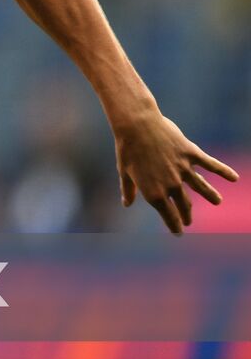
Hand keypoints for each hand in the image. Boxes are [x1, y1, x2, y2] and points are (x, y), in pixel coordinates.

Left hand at [114, 113, 238, 233]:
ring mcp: (183, 169)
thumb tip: (127, 204)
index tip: (178, 233)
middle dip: (186, 215)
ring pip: (201, 187)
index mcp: (154, 192)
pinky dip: (224, 171)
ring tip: (218, 201)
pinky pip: (211, 165)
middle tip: (189, 221)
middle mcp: (171, 184)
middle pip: (184, 204)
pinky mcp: (191, 154)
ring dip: (211, 195)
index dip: (174, 226)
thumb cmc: (127, 148)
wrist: (137, 125)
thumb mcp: (124, 172)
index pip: (168, 215)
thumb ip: (128, 189)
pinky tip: (234, 178)